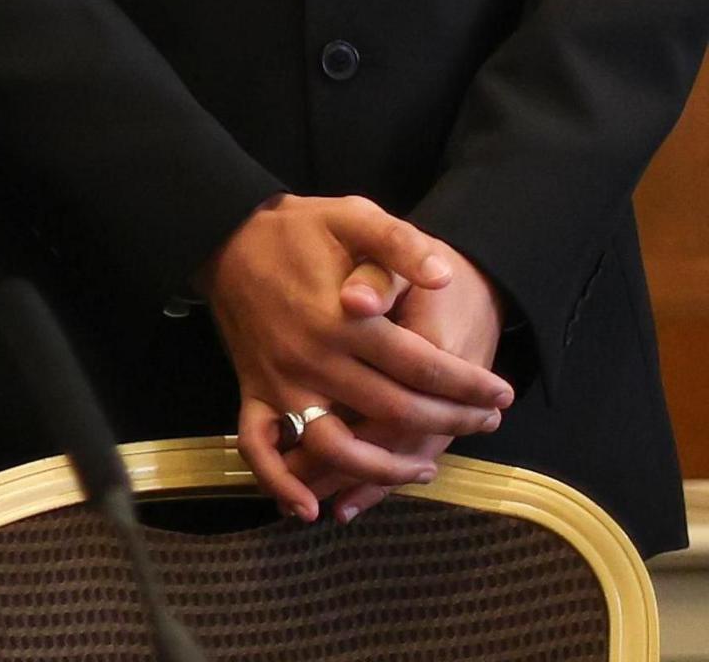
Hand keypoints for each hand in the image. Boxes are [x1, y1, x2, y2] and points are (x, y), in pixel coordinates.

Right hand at [279, 242, 510, 523]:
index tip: (501, 393)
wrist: (223, 236)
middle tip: (485, 422)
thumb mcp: (352, 215)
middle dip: (450, 423)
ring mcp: (280, 382)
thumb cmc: (295, 228)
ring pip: (336, 447)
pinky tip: (308, 508)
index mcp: (342, 321)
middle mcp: (313, 360)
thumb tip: (445, 275)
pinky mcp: (253, 392)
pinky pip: (259, 448)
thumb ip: (399, 244)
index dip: (468, 384)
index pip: (422, 366)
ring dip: (383, 470)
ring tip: (423, 469)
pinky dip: (279, 482)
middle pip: (394, 411)